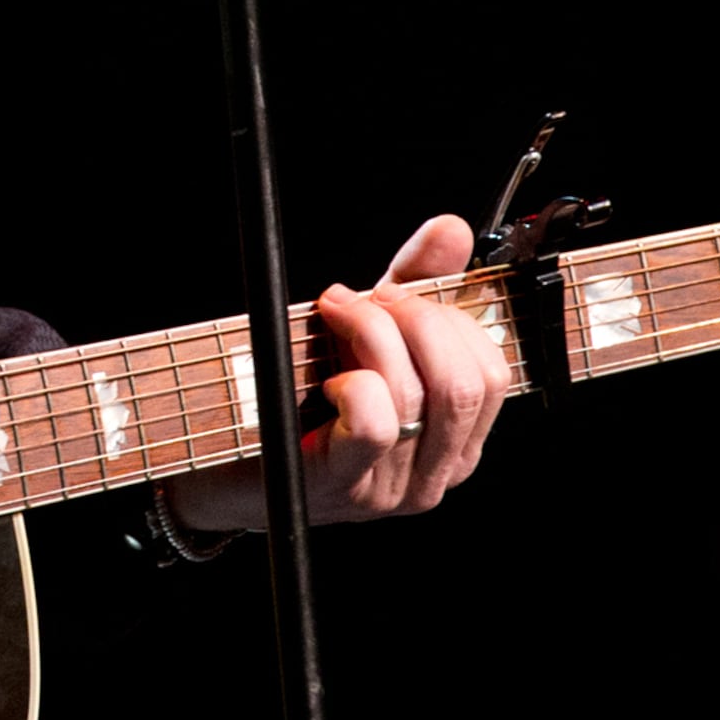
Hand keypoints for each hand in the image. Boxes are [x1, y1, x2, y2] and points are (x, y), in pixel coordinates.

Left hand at [168, 213, 509, 533]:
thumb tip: (452, 230)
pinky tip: (326, 381)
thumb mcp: (367, 331)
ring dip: (370, 334)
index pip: (492, 373)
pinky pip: (375, 424)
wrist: (227, 453)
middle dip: (415, 320)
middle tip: (365, 298)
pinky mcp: (344, 486)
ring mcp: (393, 489)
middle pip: (465, 384)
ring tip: (334, 316)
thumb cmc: (301, 392)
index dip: (449, 319)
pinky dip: (351, 384)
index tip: (397, 292)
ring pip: (416, 396)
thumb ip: (416, 282)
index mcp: (455, 439)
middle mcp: (436, 472)